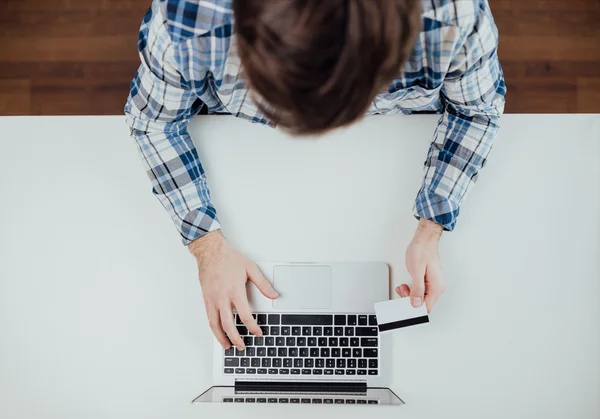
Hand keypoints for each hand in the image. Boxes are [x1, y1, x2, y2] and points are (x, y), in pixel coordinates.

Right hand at [189, 230, 278, 349]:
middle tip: (242, 346)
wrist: (210, 251)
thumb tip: (274, 295)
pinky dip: (214, 328)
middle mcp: (222, 297)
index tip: (258, 333)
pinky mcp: (206, 299)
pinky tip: (218, 332)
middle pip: (229, 325)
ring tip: (228, 346)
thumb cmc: (228, 258)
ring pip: (215, 324)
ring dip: (221, 338)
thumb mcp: (250, 268)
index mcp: (235, 290)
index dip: (253, 327)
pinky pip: (209, 317)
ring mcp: (212, 299)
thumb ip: (263, 284)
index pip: (245, 315)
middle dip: (236, 339)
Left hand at [396, 219, 444, 312]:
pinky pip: (419, 291)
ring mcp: (432, 284)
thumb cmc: (422, 251)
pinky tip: (405, 286)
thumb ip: (417, 288)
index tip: (404, 307)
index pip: (426, 307)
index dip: (414, 309)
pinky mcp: (427, 281)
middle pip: (423, 303)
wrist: (424, 240)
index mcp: (436, 287)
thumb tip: (416, 303)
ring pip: (420, 298)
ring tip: (402, 287)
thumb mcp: (417, 270)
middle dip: (410, 300)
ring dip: (409, 295)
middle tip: (402, 292)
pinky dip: (411, 290)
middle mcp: (436, 287)